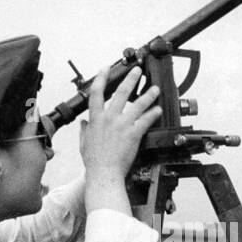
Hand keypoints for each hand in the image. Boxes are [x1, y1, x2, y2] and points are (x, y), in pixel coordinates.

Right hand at [80, 66, 161, 197]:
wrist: (104, 173)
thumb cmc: (94, 162)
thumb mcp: (84, 144)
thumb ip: (84, 131)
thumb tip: (83, 124)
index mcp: (96, 119)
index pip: (96, 92)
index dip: (100, 78)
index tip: (105, 68)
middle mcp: (109, 118)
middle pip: (121, 92)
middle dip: (130, 79)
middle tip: (137, 71)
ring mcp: (122, 125)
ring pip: (137, 104)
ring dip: (148, 94)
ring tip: (154, 88)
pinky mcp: (133, 134)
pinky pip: (146, 120)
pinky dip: (153, 113)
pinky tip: (158, 110)